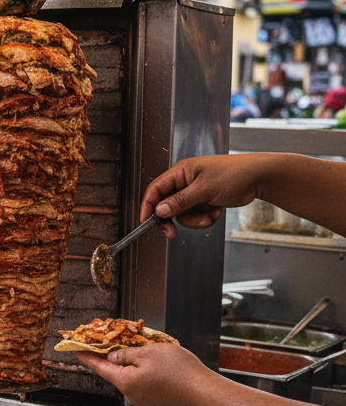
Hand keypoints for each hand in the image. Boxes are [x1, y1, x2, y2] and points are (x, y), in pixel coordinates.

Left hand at [74, 343, 211, 405]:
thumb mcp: (147, 353)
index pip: (99, 367)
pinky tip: (148, 360)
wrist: (203, 391)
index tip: (75, 350)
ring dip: (128, 361)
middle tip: (104, 342)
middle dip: (109, 356)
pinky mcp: (156, 398)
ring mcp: (144, 397)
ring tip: (132, 346)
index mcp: (125, 382)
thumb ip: (126, 354)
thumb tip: (113, 357)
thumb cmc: (178, 372)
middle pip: (114, 372)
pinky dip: (140, 369)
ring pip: (129, 375)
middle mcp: (131, 393)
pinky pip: (141, 380)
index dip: (86, 356)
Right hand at [141, 154, 266, 238]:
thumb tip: (159, 210)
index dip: (147, 206)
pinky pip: (195, 216)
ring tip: (210, 215)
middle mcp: (184, 182)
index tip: (146, 221)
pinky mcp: (203, 201)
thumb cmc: (234, 174)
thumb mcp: (204, 189)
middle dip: (173, 219)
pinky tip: (218, 210)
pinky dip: (205, 218)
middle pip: (166, 206)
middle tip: (172, 232)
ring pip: (182, 215)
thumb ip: (180, 201)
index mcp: (180, 172)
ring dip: (195, 220)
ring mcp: (194, 193)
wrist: (259, 178)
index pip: (155, 189)